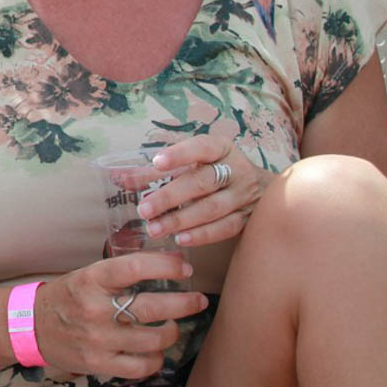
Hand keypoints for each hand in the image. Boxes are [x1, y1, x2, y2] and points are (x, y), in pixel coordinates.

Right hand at [33, 258, 206, 379]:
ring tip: (172, 326)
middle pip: (153, 307)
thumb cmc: (69, 296)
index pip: (134, 267)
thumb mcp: (89, 275)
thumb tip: (173, 261)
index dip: (166, 266)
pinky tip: (155, 350)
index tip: (185, 268)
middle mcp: (94, 309)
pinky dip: (157, 358)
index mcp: (91, 279)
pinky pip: (143, 366)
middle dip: (185, 303)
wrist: (31, 326)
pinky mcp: (99, 364)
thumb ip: (125, 271)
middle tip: (198, 300)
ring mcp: (97, 339)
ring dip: (172, 332)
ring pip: (155, 340)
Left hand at [136, 137, 269, 247]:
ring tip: (154, 228)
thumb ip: (158, 169)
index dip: (179, 154)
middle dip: (169, 196)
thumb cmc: (215, 171)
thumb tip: (118, 178)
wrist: (267, 190)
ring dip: (180, 220)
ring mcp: (245, 195)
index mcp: (221, 148)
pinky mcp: (248, 218)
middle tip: (143, 209)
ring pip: (211, 208)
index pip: (201, 147)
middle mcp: (237, 170)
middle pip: (201, 182)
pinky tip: (180, 239)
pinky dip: (202, 235)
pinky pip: (225, 228)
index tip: (157, 162)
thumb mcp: (194, 162)